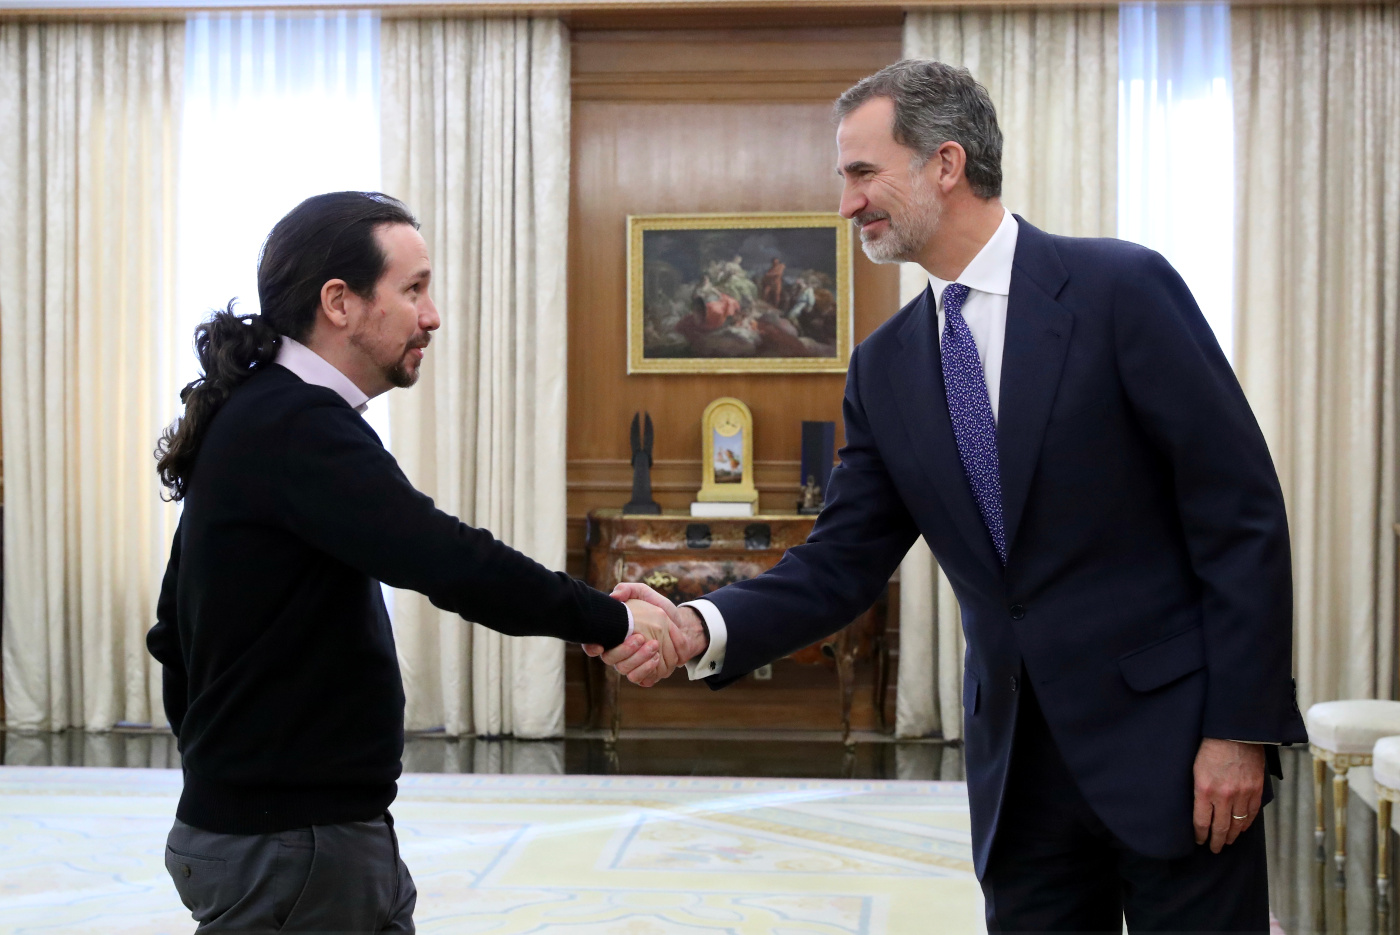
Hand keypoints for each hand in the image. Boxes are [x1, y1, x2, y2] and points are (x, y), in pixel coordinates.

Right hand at [583, 584, 708, 686]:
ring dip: (638, 659)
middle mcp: (617, 652)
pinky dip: (647, 670)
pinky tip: (657, 659)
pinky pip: (639, 679)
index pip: (592, 644)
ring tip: (654, 646)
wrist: (682, 625)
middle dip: (623, 650)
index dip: (591, 647)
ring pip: (624, 670)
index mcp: (612, 634)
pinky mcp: (644, 673)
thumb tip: (614, 596)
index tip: (599, 646)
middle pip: (609, 659)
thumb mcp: (644, 593)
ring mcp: (630, 664)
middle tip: (640, 638)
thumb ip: (628, 590)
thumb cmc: (659, 609)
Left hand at [1192, 738, 1264, 852]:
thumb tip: (1198, 807)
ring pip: (1237, 824)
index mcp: (1204, 790)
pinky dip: (1246, 825)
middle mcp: (1223, 796)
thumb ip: (1198, 789)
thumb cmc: (1209, 747)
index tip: (1199, 841)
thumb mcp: (1194, 768)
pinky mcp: (1255, 790)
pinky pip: (1251, 814)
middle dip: (1215, 841)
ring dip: (1231, 836)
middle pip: (1220, 827)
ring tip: (1226, 842)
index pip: (1201, 822)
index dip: (1200, 835)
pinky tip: (1240, 829)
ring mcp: (1242, 794)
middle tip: (1213, 849)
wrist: (1235, 733)